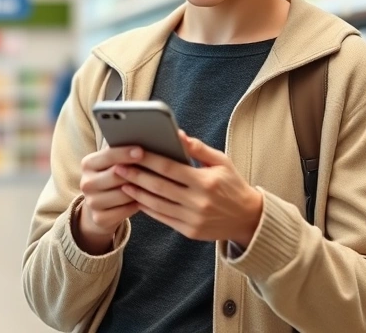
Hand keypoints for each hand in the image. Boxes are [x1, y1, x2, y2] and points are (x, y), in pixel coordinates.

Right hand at [74, 146, 144, 254]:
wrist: (101, 205)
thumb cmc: (115, 177)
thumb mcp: (115, 163)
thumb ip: (124, 153)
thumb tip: (145, 144)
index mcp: (88, 163)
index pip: (108, 156)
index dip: (125, 153)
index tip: (142, 151)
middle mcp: (86, 182)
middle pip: (116, 176)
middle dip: (136, 172)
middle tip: (156, 169)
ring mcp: (91, 202)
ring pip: (123, 194)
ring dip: (139, 190)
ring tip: (154, 185)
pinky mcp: (99, 218)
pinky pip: (124, 211)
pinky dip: (136, 205)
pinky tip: (145, 200)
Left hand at [115, 130, 263, 246]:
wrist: (248, 218)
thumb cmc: (232, 185)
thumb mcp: (222, 162)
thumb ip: (199, 148)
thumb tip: (178, 134)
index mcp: (205, 181)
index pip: (170, 167)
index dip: (149, 159)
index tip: (132, 151)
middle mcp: (198, 201)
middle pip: (159, 186)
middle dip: (136, 175)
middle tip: (117, 166)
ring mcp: (192, 218)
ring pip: (157, 204)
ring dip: (137, 193)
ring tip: (122, 182)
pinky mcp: (189, 231)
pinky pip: (162, 218)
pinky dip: (147, 208)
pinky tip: (136, 198)